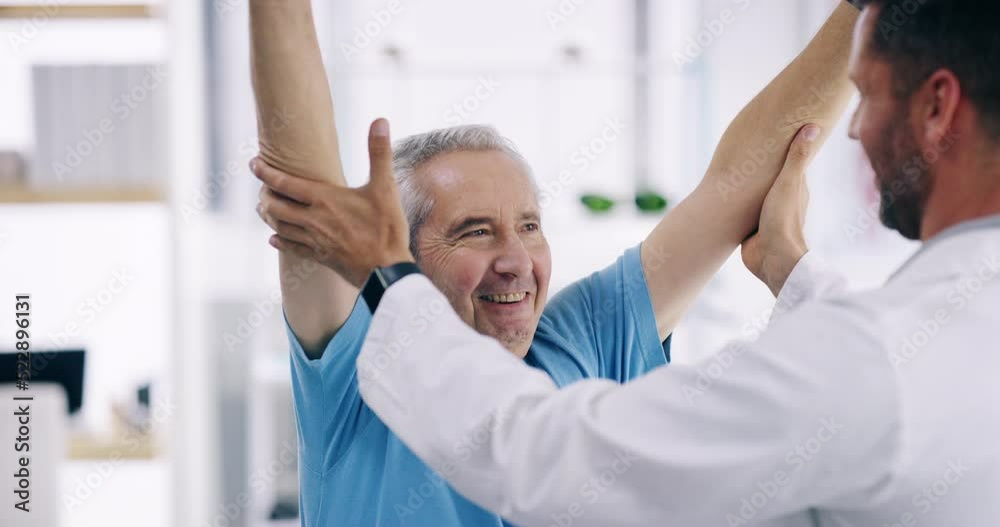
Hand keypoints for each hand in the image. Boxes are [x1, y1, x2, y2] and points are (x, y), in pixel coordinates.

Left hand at [253, 118, 413, 287]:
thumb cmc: (387, 229)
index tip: (253, 163)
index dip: (265, 172)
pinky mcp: (320, 257)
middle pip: (275, 206)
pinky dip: (280, 241)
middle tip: (260, 187)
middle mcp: (313, 220)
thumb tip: (380, 121)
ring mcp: (315, 240)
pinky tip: (275, 238)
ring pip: (279, 226)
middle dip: (264, 195)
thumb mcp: (386, 188)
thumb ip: (379, 153)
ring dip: (268, 216)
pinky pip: (292, 248)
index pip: (284, 182)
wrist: (387, 272)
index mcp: (324, 199)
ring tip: (263, 208)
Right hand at [741, 124, 819, 295]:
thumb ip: (797, 156)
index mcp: (796, 188)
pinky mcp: (752, 228)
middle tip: (752, 148)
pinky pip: (744, 211)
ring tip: (736, 171)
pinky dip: (739, 204)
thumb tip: (813, 126)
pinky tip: (728, 197)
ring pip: (757, 195)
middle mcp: (783, 200)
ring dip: (749, 187)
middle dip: (765, 167)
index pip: (792, 164)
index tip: (780, 133)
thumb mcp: (788, 183)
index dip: (786, 149)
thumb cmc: (783, 220)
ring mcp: (767, 215)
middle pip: (773, 178)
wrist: (771, 259)